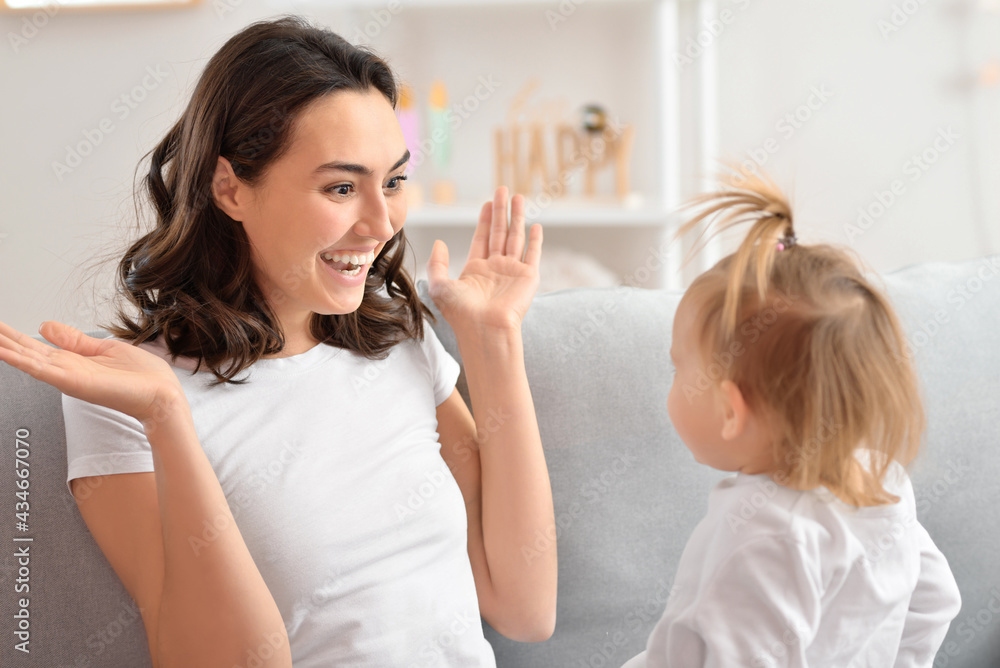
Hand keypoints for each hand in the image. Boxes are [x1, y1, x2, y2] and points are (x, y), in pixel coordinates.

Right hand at [0, 320, 184, 427]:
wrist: (161, 395)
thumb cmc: (140, 376)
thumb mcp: (102, 348)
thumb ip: (73, 339)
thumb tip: (45, 325)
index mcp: (72, 360)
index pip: (33, 346)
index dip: (11, 336)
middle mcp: (64, 369)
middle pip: (24, 351)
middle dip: (3, 340)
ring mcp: (67, 376)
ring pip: (26, 359)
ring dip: (5, 349)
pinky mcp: (74, 382)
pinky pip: (42, 370)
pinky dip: (20, 360)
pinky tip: (4, 352)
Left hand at [426, 186, 542, 332]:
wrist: (485, 329)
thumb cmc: (461, 312)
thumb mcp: (440, 285)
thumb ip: (437, 263)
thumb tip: (439, 243)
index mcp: (476, 270)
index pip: (482, 238)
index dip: (484, 219)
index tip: (487, 202)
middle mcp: (496, 269)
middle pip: (499, 232)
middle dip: (501, 211)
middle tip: (502, 189)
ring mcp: (513, 272)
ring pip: (516, 237)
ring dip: (517, 217)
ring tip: (519, 197)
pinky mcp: (528, 277)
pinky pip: (533, 254)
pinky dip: (536, 240)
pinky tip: (537, 226)